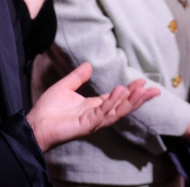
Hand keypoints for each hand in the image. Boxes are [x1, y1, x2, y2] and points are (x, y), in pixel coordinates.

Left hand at [28, 63, 158, 150]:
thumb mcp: (65, 87)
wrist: (35, 124)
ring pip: (116, 112)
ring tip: (141, 90)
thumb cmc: (48, 109)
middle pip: (123, 107)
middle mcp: (97, 114)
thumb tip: (89, 65)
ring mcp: (93, 121)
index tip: (143, 81)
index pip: (117, 98)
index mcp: (93, 106)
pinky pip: (102, 113)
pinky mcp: (86, 125)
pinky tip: (118, 91)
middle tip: (154, 90)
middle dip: (138, 99)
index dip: (130, 91)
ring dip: (129, 101)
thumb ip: (77, 77)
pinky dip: (111, 103)